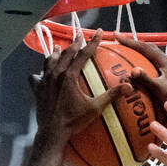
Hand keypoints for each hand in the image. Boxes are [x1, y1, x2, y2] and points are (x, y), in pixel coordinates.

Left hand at [28, 30, 124, 145]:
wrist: (52, 133)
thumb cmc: (74, 121)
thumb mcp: (95, 108)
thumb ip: (111, 95)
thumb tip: (129, 86)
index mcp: (69, 76)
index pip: (83, 54)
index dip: (92, 42)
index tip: (98, 32)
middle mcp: (55, 74)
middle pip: (66, 53)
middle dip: (74, 43)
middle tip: (80, 36)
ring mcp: (44, 81)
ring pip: (50, 61)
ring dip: (56, 53)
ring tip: (59, 48)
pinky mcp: (37, 90)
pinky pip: (37, 76)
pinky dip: (40, 73)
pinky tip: (40, 74)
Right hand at [116, 35, 166, 126]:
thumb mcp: (159, 90)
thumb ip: (146, 79)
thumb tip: (133, 70)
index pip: (146, 48)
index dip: (131, 42)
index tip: (117, 37)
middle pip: (150, 49)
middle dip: (135, 44)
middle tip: (121, 42)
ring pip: (154, 58)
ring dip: (141, 54)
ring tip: (128, 53)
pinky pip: (156, 67)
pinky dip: (146, 66)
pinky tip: (139, 72)